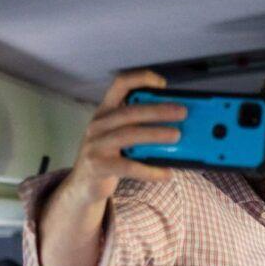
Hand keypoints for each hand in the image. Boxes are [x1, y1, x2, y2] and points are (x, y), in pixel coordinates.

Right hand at [69, 70, 187, 201]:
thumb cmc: (108, 158)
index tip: (162, 84)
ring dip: (155, 134)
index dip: (140, 79)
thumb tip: (176, 127)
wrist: (82, 186)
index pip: (120, 85)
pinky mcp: (98, 166)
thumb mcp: (119, 138)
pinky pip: (128, 167)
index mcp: (105, 112)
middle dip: (158, 110)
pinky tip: (166, 173)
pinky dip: (150, 170)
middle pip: (130, 112)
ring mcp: (95, 145)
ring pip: (129, 135)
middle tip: (182, 112)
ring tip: (176, 136)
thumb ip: (139, 128)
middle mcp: (98, 125)